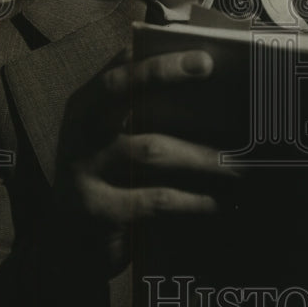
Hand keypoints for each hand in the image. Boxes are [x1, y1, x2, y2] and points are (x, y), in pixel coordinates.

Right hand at [48, 45, 234, 276]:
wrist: (67, 248)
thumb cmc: (107, 181)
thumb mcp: (112, 142)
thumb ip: (141, 112)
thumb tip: (202, 83)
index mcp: (86, 107)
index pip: (119, 71)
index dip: (158, 62)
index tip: (204, 58)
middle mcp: (80, 131)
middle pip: (122, 93)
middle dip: (165, 77)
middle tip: (213, 77)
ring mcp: (83, 169)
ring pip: (151, 149)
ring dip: (202, 156)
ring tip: (240, 166)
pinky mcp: (96, 210)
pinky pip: (154, 200)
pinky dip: (192, 201)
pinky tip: (218, 204)